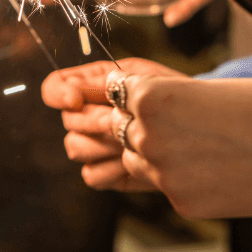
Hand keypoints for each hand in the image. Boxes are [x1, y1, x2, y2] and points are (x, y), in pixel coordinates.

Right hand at [41, 58, 182, 191]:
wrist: (198, 127)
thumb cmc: (173, 94)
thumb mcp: (145, 76)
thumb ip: (110, 80)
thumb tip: (75, 91)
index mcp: (89, 86)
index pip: (53, 88)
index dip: (59, 94)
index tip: (77, 99)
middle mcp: (83, 117)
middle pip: (68, 121)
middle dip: (96, 120)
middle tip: (124, 120)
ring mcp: (92, 147)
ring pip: (75, 148)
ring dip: (104, 144)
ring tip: (134, 140)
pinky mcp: (104, 174)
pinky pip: (91, 175)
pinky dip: (111, 169)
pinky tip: (133, 162)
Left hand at [117, 74, 251, 217]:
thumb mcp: (204, 88)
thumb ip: (164, 100)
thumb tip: (139, 106)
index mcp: (151, 98)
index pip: (116, 93)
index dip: (131, 94)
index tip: (141, 97)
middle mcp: (149, 136)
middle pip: (121, 129)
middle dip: (141, 125)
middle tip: (178, 125)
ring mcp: (163, 173)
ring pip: (136, 161)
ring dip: (154, 155)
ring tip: (197, 148)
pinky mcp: (181, 202)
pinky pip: (165, 188)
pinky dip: (181, 180)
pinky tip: (214, 171)